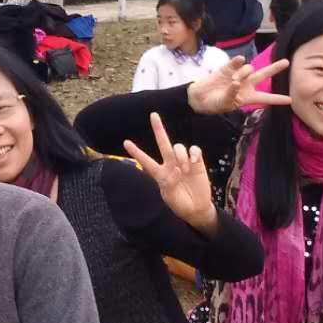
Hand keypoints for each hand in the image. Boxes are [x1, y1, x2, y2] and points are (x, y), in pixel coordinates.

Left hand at [123, 112, 217, 233]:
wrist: (196, 208)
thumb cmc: (180, 204)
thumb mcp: (170, 197)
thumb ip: (170, 183)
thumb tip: (176, 169)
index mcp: (160, 174)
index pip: (146, 161)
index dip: (136, 152)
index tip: (125, 142)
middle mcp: (170, 164)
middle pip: (162, 143)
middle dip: (158, 129)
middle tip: (153, 114)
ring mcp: (183, 162)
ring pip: (178, 147)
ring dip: (181, 156)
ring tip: (185, 170)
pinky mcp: (197, 162)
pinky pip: (194, 150)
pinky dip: (193, 153)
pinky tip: (194, 161)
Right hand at [186, 57, 291, 114]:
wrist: (199, 97)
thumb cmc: (214, 104)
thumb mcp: (224, 104)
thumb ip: (231, 94)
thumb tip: (236, 82)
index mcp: (248, 97)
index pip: (265, 98)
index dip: (277, 99)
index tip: (290, 100)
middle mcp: (246, 84)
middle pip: (264, 75)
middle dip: (275, 68)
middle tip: (286, 62)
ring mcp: (238, 74)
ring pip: (249, 68)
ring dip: (243, 73)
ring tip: (233, 81)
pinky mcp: (228, 67)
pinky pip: (238, 61)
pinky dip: (239, 61)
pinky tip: (238, 61)